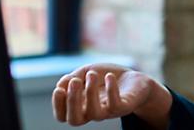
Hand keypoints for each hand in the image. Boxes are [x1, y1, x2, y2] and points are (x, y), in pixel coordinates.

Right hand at [52, 63, 171, 127]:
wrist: (135, 79)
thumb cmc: (108, 77)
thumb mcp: (86, 72)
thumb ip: (72, 78)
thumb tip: (60, 86)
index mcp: (80, 105)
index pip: (63, 115)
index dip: (58, 105)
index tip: (59, 89)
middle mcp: (92, 112)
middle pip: (75, 120)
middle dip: (72, 101)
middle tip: (75, 81)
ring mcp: (108, 112)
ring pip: (94, 114)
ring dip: (90, 92)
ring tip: (92, 74)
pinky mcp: (123, 107)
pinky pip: (115, 105)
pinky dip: (111, 90)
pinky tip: (110, 76)